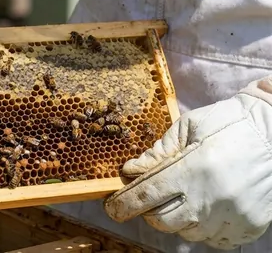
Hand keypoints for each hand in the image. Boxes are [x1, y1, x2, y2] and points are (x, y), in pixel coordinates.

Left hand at [104, 81, 271, 250]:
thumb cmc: (229, 123)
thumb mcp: (188, 128)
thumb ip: (158, 152)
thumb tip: (130, 171)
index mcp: (193, 169)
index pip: (146, 196)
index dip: (123, 204)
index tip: (113, 207)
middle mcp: (212, 198)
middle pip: (162, 221)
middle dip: (149, 210)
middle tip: (151, 197)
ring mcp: (233, 215)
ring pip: (188, 231)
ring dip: (178, 218)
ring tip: (186, 196)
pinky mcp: (250, 225)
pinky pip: (215, 240)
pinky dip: (205, 227)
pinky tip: (206, 207)